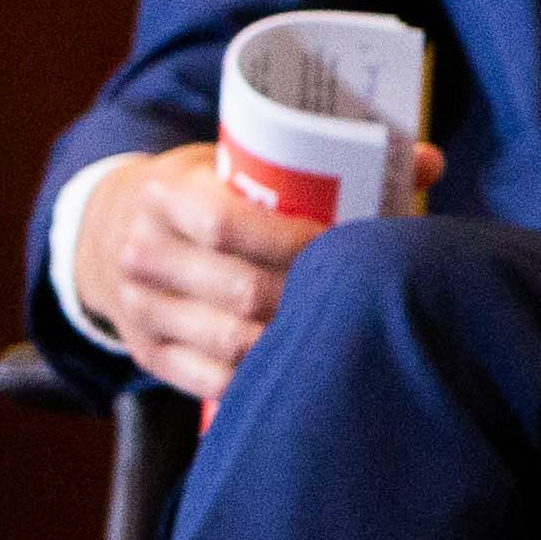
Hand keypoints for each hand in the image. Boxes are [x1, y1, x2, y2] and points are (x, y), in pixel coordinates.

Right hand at [80, 135, 445, 403]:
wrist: (110, 227)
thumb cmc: (205, 190)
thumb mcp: (239, 160)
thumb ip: (323, 163)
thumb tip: (429, 162)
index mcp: (165, 195)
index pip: (228, 224)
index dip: (295, 242)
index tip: (348, 246)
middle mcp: (141, 254)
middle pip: (238, 291)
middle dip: (306, 297)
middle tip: (358, 295)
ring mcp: (137, 309)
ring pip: (227, 342)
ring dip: (290, 341)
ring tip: (340, 330)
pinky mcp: (145, 352)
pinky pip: (207, 379)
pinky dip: (258, 378)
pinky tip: (300, 365)